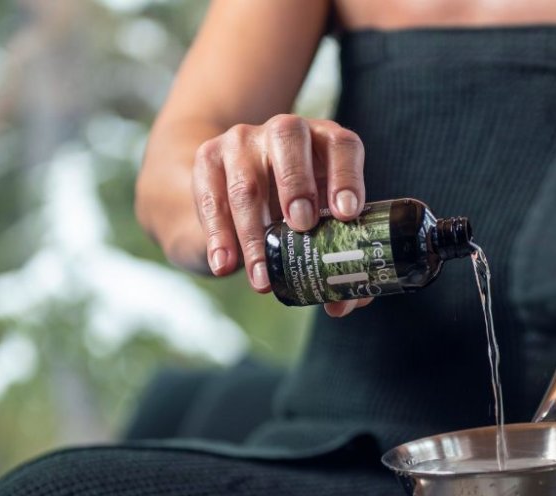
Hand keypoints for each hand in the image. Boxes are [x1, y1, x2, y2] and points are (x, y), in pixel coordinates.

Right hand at [192, 115, 373, 316]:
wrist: (234, 194)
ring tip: (263, 278)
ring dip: (254, 234)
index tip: (347, 214)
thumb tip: (342, 304)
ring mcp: (243, 140)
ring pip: (246, 181)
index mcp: (326, 143)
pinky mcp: (208, 158)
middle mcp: (286, 131)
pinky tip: (225, 266)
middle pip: (289, 139)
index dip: (347, 176)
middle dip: (296, 184)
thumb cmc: (295, 213)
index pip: (342, 145)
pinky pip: (211, 196)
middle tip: (301, 226)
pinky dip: (218, 236)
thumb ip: (336, 263)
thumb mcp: (320, 228)